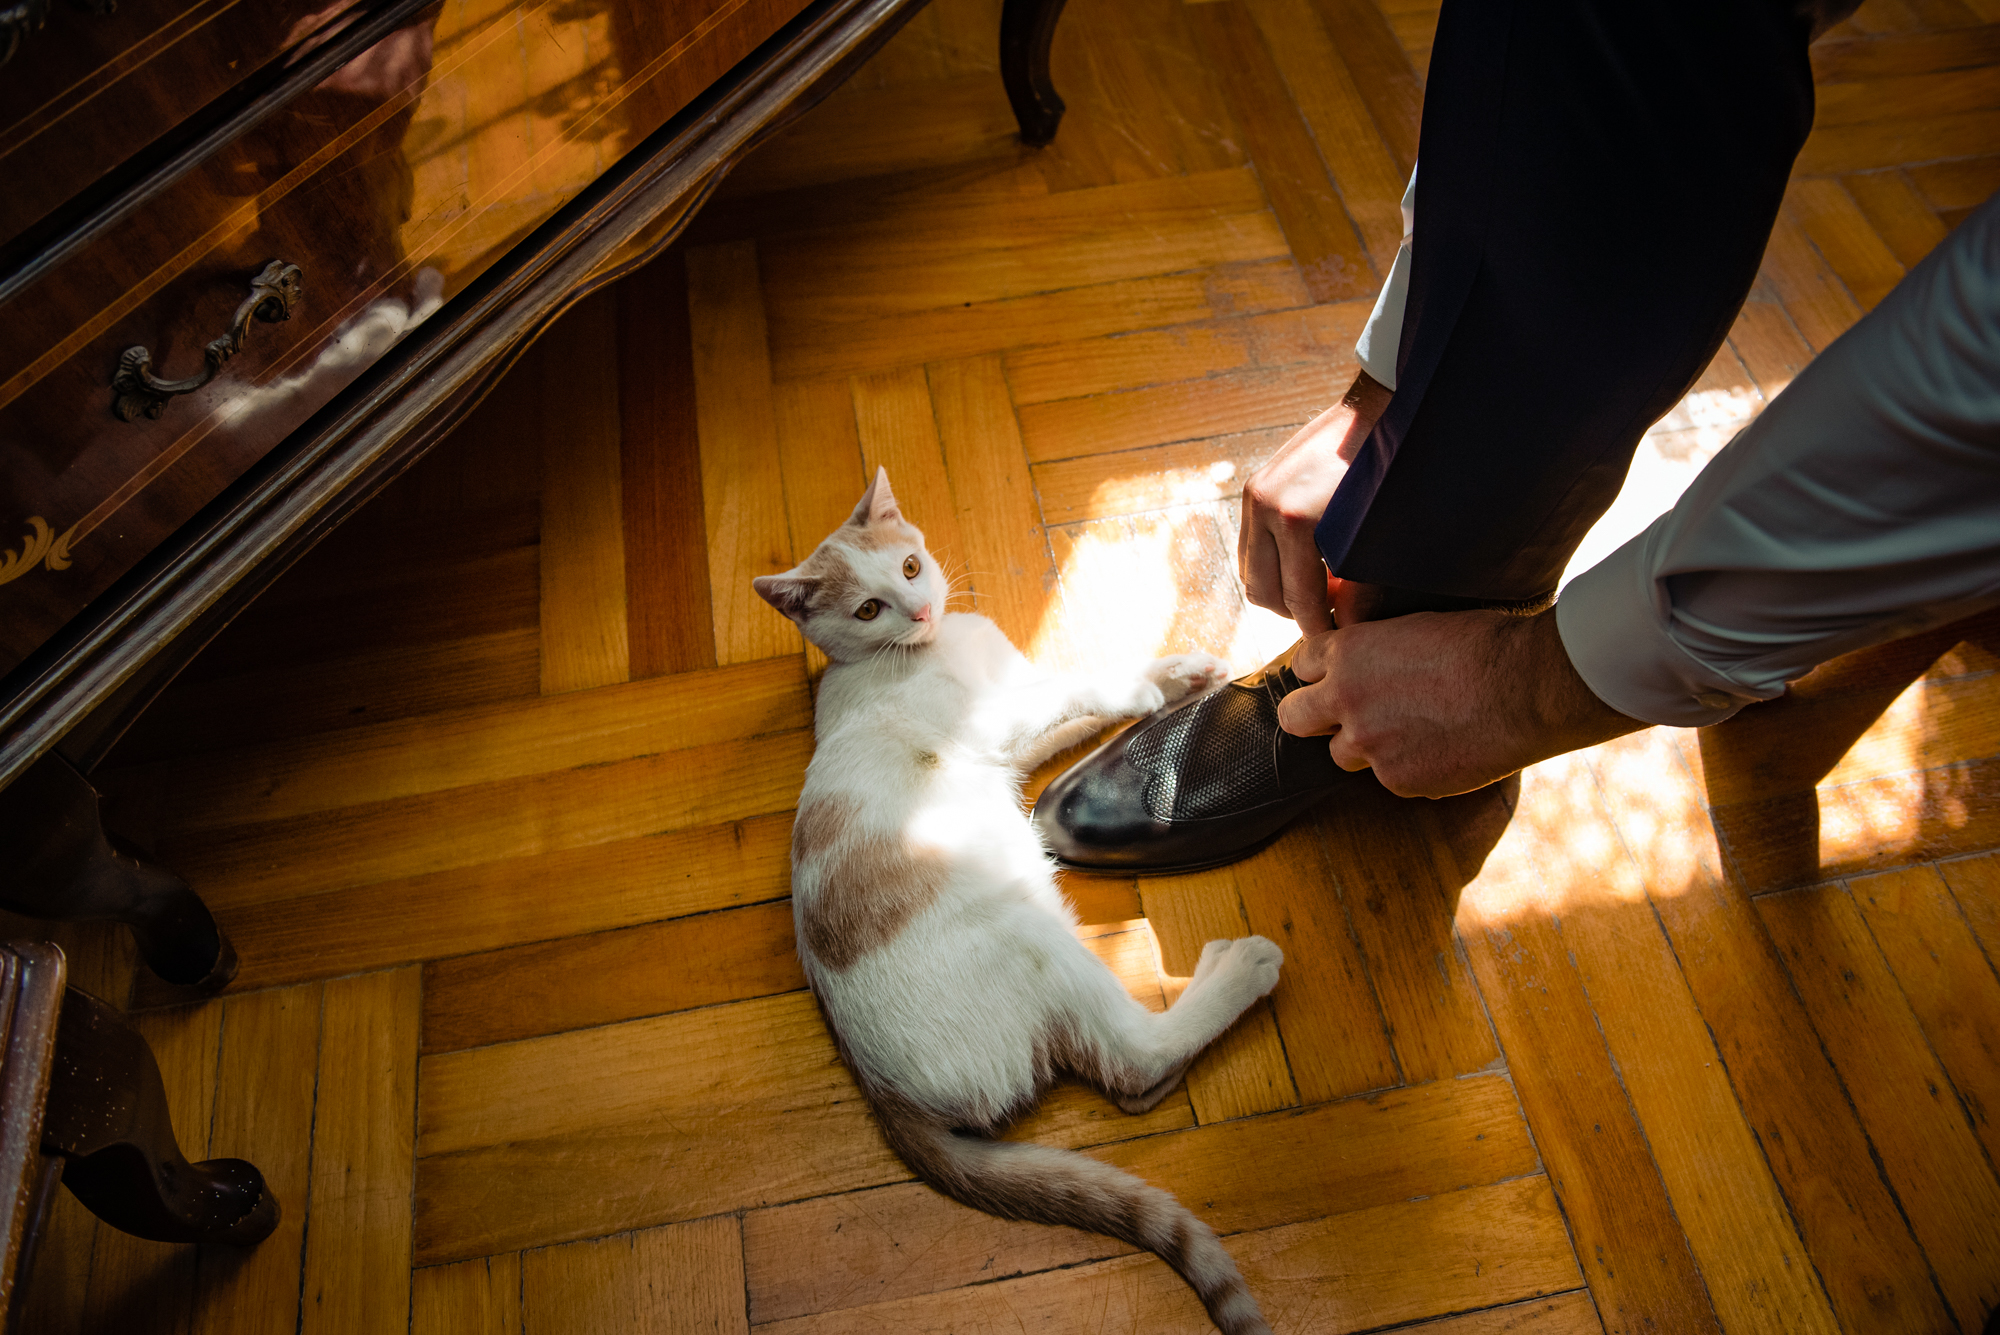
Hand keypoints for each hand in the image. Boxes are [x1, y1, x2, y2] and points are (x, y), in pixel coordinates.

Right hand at [1239, 371, 1391, 634]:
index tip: (1333, 640)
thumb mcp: (1376, 531)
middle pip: (1263, 593)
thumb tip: (1351, 626)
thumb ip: (1360, 581)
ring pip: (1250, 573)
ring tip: (1315, 589)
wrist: (1375, 409)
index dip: (1316, 626)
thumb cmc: (1386, 471)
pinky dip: (1270, 564)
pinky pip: (1249, 546)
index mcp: (1296, 520)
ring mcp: (1254, 496)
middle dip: (1293, 612)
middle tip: (1326, 616)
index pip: (1298, 598)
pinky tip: (1303, 562)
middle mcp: (1265, 508)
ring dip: (1278, 590)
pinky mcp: (1252, 487)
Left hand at [1275, 610, 1642, 796]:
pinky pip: (1388, 778)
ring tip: (1411, 730)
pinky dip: (1408, 768)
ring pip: (1341, 754)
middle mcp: (1346, 700)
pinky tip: (1442, 748)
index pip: (1302, 665)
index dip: (1322, 671)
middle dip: (1312, 716)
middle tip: (1345, 714)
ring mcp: (1369, 745)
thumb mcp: (1416, 626)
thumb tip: (1367, 658)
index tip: (1339, 675)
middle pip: (1294, 718)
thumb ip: (1377, 647)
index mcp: (1348, 652)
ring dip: (1365, 746)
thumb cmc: (1485, 643)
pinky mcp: (1397, 780)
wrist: (1527, 687)